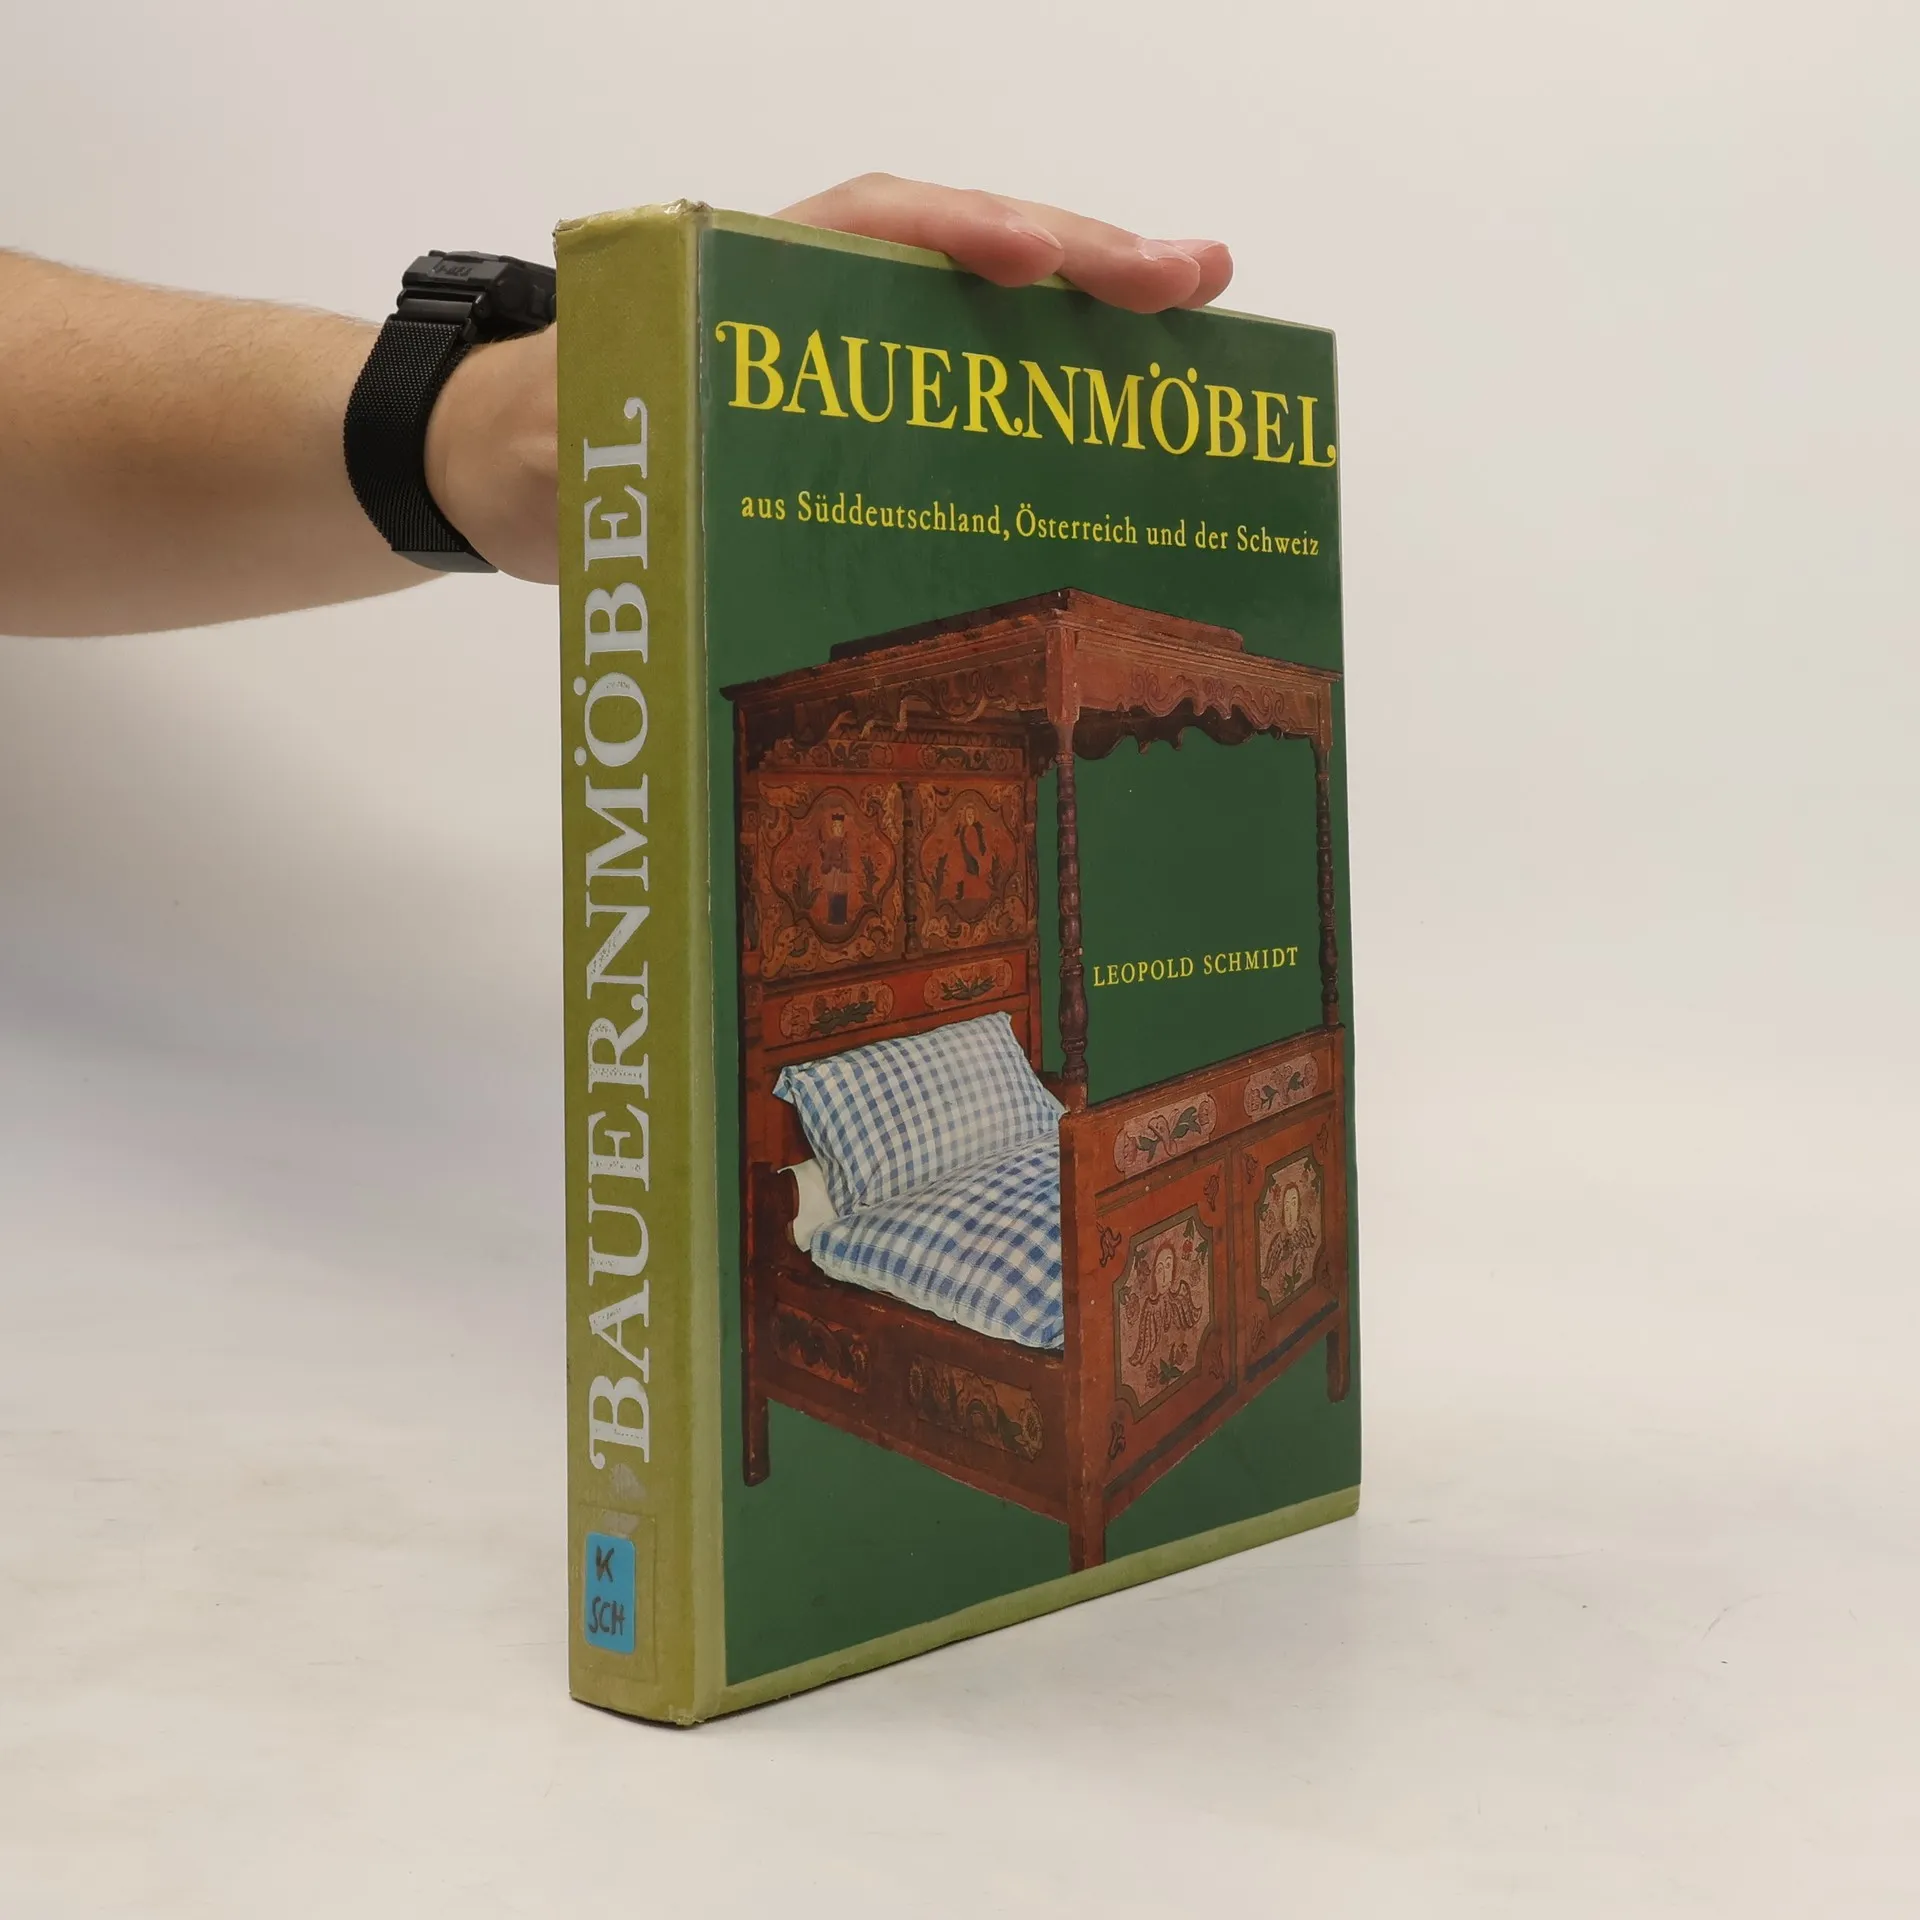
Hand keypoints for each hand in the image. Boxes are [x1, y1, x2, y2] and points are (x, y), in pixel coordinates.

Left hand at [428, 176, 1234, 583]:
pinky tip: (1126, 403)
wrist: (520, 469)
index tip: (1036, 260)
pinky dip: (1055, 379)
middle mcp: (820, 294)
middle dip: (1083, 258)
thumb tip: (623, 464)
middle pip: (966, 252)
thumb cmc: (544, 437)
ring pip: (991, 309)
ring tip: (1201, 313)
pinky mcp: (872, 404)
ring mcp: (856, 347)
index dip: (958, 236)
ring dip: (1096, 309)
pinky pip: (977, 376)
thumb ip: (601, 442)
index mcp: (749, 273)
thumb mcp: (561, 438)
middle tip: (1197, 276)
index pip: (871, 227)